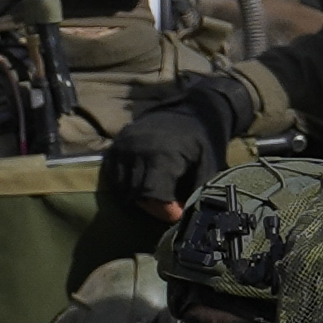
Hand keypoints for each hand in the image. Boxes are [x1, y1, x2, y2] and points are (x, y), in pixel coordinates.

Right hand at [102, 77, 256, 219]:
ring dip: (139, 198)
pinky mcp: (117, 145)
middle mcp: (138, 151)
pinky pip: (113, 175)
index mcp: (162, 156)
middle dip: (154, 207)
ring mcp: (124, 147)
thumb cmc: (203, 138)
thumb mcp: (208, 165)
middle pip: (137, 195)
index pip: (154, 196)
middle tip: (169, 206)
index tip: (176, 213)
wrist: (192, 106)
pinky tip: (142, 184)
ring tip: (158, 195)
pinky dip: (125, 185)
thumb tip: (185, 217)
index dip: (164, 210)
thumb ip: (195, 192)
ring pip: (122, 188)